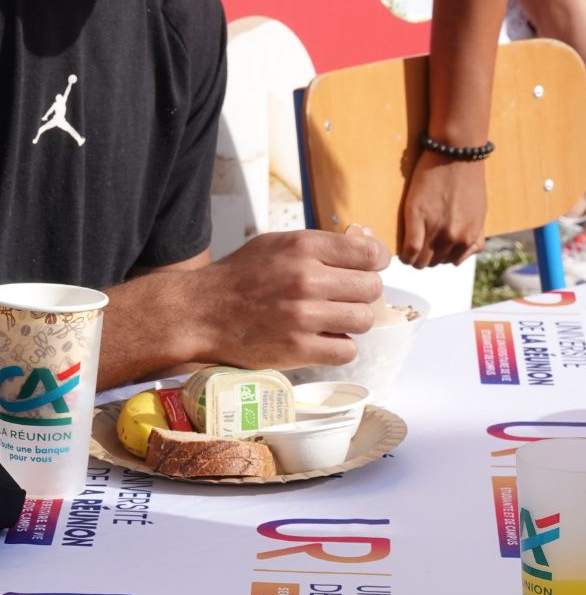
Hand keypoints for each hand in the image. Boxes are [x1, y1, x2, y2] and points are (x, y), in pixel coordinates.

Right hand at [187, 231, 389, 369]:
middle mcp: (307, 279)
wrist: (199, 312)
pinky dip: (339, 347)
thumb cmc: (241, 277)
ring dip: (352, 321)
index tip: (369, 268)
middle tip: (344, 297)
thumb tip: (369, 246)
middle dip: (362, 293)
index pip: (370, 254)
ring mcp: (304, 317)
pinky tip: (322, 338)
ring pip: (364, 320)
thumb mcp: (278, 244)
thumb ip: (323, 246)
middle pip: (372, 288)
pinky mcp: (298, 349)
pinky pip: (347, 350)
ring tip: (331, 318)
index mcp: (304, 247)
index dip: (376, 262)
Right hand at [400, 150, 487, 267]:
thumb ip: (473, 239)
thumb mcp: (480, 215)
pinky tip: (404, 250)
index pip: (450, 262)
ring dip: (414, 257)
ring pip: (421, 261)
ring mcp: (434, 228)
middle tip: (420, 245)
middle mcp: (453, 237)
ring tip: (411, 246)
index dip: (439, 257)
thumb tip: (458, 258)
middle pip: (433, 263)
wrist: (457, 153)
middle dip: (426, 257)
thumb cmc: (468, 180)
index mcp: (469, 237)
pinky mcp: (415, 217)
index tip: (433, 249)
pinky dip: (405, 254)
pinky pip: (409, 250)